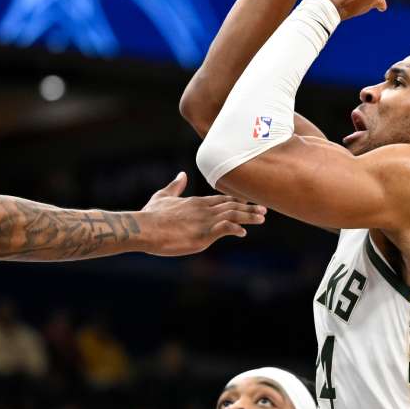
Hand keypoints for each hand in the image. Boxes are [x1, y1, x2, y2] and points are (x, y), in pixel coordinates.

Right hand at [140, 172, 265, 255]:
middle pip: (232, 206)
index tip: (249, 201)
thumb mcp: (163, 196)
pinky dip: (235, 228)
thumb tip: (181, 174)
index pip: (222, 199)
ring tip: (261, 218)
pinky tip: (242, 232)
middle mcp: (204, 209)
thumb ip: (175, 186)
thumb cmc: (151, 215)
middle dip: (249, 208)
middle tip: (264, 210)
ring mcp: (205, 221)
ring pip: (233, 215)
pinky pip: (225, 229)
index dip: (236, 200)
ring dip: (248, 217)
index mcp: (196, 202)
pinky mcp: (203, 234)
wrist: (145, 228)